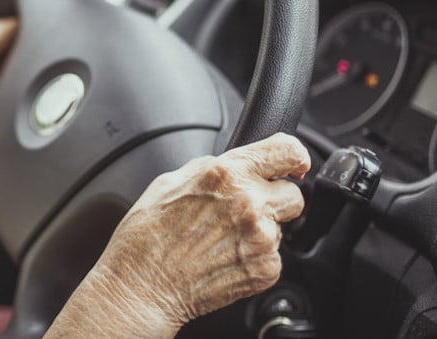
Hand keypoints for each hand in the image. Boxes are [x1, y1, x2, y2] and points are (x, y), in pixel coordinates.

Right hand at [54, 133, 309, 336]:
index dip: (293, 157)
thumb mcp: (170, 182)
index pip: (287, 150)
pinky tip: (223, 259)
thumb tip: (234, 167)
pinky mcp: (266, 269)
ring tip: (222, 240)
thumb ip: (211, 170)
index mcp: (225, 173)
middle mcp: (249, 202)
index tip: (292, 165)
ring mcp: (261, 238)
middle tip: (244, 212)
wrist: (142, 286)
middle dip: (274, 199)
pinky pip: (273, 256)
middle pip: (293, 194)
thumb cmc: (146, 236)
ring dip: (261, 231)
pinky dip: (254, 257)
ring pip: (282, 227)